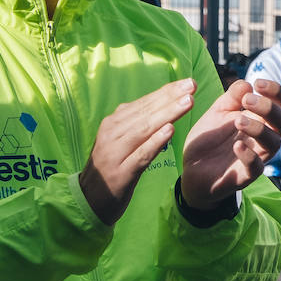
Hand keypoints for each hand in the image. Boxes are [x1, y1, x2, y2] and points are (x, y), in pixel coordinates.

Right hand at [80, 79, 195, 225]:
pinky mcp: (120, 173)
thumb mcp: (122, 140)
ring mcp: (114, 153)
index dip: (167, 91)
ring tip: (187, 102)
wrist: (88, 199)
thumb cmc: (112, 166)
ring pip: (144, 129)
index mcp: (114, 124)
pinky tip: (169, 131)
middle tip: (192, 85)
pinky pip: (140, 155)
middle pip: (146, 112)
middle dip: (170, 97)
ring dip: (167, 114)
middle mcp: (112, 134)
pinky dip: (154, 142)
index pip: (144, 103)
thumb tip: (161, 101)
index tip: (189, 82)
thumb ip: (138, 123)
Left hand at [179, 78, 280, 211]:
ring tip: (238, 121)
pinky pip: (257, 166)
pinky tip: (236, 146)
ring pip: (274, 142)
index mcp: (260, 119)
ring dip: (259, 129)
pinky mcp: (246, 175)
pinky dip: (249, 155)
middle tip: (247, 101)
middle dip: (269, 108)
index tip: (258, 83)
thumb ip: (231, 97)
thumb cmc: (210, 139)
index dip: (276, 91)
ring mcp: (258, 156)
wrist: (192, 170)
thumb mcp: (218, 112)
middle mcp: (264, 136)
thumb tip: (247, 84)